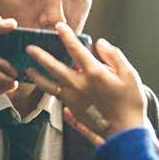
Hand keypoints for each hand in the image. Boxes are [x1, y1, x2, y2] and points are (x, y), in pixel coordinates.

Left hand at [25, 22, 146, 139]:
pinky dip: (47, 90)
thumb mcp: (130, 75)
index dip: (67, 36)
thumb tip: (100, 43)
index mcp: (94, 74)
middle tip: (29, 48)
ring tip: (28, 70)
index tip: (59, 26)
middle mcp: (80, 86)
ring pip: (49, 85)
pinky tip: (44, 87)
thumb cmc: (131, 102)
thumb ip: (114, 56)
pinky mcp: (73, 110)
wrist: (125, 132)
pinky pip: (55, 97)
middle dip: (41, 56)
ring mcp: (74, 99)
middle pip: (55, 68)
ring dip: (38, 76)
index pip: (77, 50)